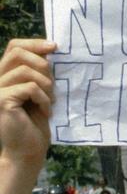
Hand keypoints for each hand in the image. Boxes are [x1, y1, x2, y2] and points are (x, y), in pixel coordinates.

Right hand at [0, 39, 56, 165]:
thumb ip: (39, 72)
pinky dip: (43, 98)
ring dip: (46, 86)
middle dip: (43, 65)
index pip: (14, 47)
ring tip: (49, 102)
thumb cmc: (35, 122)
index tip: (54, 47)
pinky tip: (45, 111)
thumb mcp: (40, 91)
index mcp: (5, 74)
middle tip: (52, 86)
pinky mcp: (1, 100)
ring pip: (25, 71)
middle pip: (18, 53)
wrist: (27, 150)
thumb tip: (50, 49)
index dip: (34, 43)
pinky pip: (29, 88)